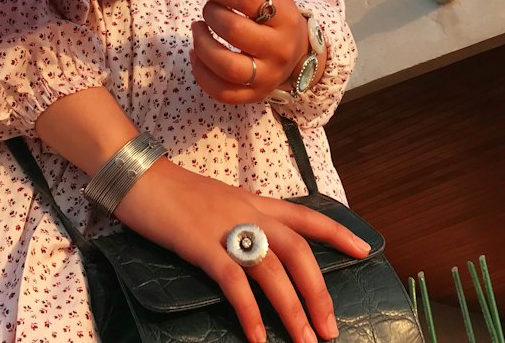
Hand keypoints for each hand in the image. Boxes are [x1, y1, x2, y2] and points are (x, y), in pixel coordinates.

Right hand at [116, 158, 368, 342]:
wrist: (140, 177)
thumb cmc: (175, 193)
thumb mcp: (218, 203)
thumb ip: (241, 222)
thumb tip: (256, 253)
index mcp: (254, 201)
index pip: (305, 215)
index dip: (337, 232)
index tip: (364, 251)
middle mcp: (248, 212)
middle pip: (298, 249)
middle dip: (318, 291)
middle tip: (330, 328)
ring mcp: (227, 228)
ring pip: (273, 270)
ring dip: (293, 309)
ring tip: (305, 340)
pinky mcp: (203, 245)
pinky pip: (235, 283)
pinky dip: (250, 312)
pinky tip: (258, 337)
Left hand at [192, 0, 310, 103]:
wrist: (298, 51)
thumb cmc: (276, 12)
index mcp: (286, 17)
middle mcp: (279, 49)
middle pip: (234, 30)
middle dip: (211, 13)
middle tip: (208, 7)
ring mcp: (267, 76)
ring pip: (226, 66)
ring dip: (201, 44)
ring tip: (198, 28)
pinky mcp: (254, 95)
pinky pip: (222, 92)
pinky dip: (201, 73)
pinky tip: (196, 54)